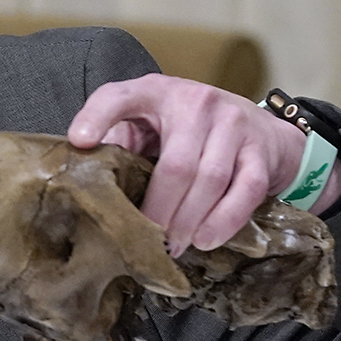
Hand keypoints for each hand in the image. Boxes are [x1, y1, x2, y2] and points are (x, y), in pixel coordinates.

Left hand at [68, 74, 340, 255]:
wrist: (257, 125)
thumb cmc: (186, 129)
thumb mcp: (148, 123)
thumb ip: (120, 142)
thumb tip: (86, 185)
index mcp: (155, 92)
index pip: (120, 97)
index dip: (97, 117)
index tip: (79, 142)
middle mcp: (196, 102)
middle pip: (175, 164)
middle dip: (158, 209)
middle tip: (143, 239)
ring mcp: (234, 124)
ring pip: (210, 180)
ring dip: (188, 221)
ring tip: (171, 248)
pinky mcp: (261, 151)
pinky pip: (245, 191)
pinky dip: (224, 220)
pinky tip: (205, 240)